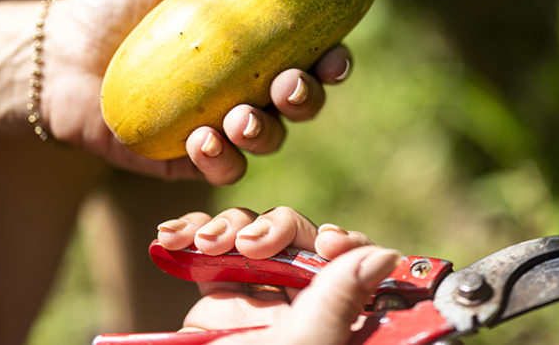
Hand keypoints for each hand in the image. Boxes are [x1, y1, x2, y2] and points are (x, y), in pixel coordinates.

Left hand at [40, 0, 353, 182]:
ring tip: (239, 117)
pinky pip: (223, 169)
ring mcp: (219, 125)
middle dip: (308, 98)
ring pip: (269, 139)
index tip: (335, 57)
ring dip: (267, 132)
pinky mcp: (186, 159)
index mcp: (256, 43)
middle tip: (289, 84)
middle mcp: (246, 85)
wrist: (58, 48)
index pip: (313, 55)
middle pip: (302, 101)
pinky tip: (202, 141)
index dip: (335, 61)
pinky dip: (222, 160)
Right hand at [157, 208, 400, 343]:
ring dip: (227, 225)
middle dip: (273, 226)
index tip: (328, 244)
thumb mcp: (309, 338)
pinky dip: (190, 234)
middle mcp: (299, 302)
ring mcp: (256, 297)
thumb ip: (341, 295)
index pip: (346, 258)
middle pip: (295, 235)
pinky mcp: (217, 298)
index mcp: (333, 313)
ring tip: (206, 242)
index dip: (337, 240)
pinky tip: (173, 236)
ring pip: (251, 233)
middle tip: (250, 244)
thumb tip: (386, 253)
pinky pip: (207, 251)